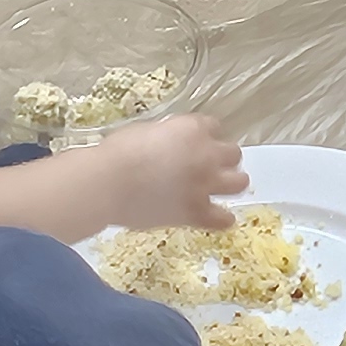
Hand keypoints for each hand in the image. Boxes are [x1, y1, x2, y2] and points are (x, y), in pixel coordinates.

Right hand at [87, 111, 245, 229]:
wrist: (107, 184)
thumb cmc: (117, 152)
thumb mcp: (146, 130)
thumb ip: (167, 136)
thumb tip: (167, 146)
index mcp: (193, 129)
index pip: (213, 126)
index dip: (204, 135)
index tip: (195, 142)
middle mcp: (206, 154)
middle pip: (232, 153)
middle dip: (223, 158)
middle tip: (210, 165)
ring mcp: (204, 184)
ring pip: (239, 182)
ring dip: (232, 183)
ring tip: (223, 187)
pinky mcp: (195, 212)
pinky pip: (221, 219)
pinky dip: (222, 219)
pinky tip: (221, 218)